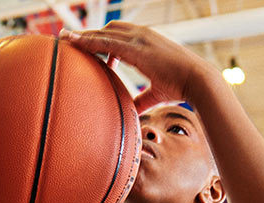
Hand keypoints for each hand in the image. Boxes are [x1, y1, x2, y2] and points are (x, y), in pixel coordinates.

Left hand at [60, 22, 216, 112]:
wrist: (198, 80)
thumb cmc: (181, 85)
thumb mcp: (157, 92)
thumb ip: (142, 99)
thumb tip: (132, 113)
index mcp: (148, 42)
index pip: (120, 34)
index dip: (103, 37)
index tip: (87, 42)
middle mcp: (142, 35)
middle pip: (109, 29)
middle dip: (89, 33)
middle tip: (68, 38)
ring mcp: (139, 39)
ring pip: (104, 33)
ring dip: (83, 35)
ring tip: (65, 38)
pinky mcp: (136, 48)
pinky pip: (106, 42)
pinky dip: (89, 41)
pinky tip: (75, 44)